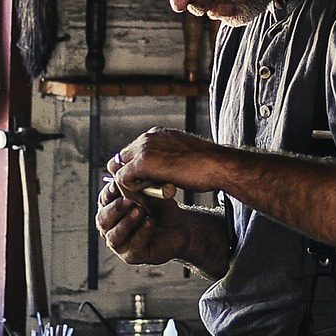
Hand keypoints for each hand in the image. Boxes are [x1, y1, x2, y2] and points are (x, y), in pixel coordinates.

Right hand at [95, 173, 187, 266]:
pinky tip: (150, 222)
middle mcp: (110, 227)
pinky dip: (142, 233)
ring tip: (140, 211)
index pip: (103, 200)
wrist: (180, 229)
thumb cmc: (161, 210)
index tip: (119, 184)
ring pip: (114, 235)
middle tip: (129, 199)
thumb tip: (130, 176)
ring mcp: (119, 243)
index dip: (110, 192)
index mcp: (110, 209)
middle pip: (103, 219)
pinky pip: (133, 245)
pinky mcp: (132, 255)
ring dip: (127, 222)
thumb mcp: (152, 194)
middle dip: (116, 208)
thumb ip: (140, 187)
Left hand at [109, 127, 227, 197]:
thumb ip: (165, 163)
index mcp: (156, 135)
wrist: (218, 165)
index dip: (134, 172)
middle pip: (119, 159)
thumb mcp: (181, 159)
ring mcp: (143, 148)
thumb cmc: (207, 166)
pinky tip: (146, 201)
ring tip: (144, 200)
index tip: (144, 188)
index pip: (131, 152)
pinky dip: (129, 192)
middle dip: (126, 178)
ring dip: (127, 187)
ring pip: (118, 169)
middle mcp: (147, 138)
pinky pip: (122, 179)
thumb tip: (157, 177)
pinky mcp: (142, 162)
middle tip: (140, 195)